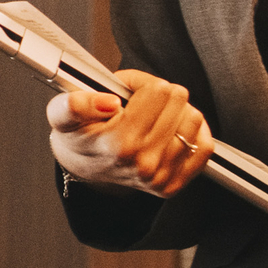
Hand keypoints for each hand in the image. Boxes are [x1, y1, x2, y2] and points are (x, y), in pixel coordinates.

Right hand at [46, 72, 211, 196]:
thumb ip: (76, 103)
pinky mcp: (173, 184)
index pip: (158, 90)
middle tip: (141, 105)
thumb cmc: (79, 135)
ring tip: (155, 117)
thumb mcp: (62, 113)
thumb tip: (109, 102)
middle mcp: (142, 163)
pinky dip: (194, 132)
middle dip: (160, 95)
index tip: (128, 93)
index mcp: (119, 143)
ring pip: (194, 120)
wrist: (84, 168)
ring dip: (177, 112)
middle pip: (179, 101)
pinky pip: (204, 147)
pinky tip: (173, 129)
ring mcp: (159, 176)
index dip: (142, 83)